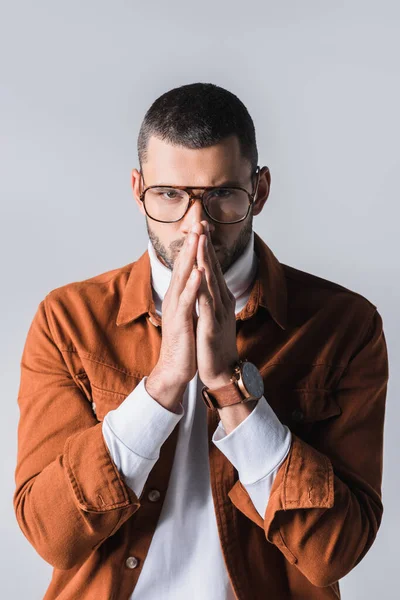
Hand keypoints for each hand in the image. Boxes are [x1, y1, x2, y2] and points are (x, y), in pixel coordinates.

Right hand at [146, 226, 201, 407]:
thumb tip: (195, 279)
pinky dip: (192, 285)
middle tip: (198, 219)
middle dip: (192, 242)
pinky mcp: (180, 322)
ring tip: (197, 237)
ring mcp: (177, 309)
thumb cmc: (185, 340)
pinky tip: (198, 271)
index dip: (194, 244)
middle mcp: (176, 297)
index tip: (202, 225)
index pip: (187, 264)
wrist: (175, 368)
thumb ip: (190, 295)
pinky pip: (187, 301)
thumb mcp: (188, 312)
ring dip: (190, 257)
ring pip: (183, 278)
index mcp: (181, 294)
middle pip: (183, 264)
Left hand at [193, 221, 239, 388]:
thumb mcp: (214, 315)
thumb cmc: (215, 344)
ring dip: (206, 259)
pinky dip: (203, 287)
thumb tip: (209, 282)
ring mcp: (218, 312)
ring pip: (211, 281)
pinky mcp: (211, 325)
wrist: (222, 371)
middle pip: (214, 268)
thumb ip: (213, 298)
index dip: (207, 247)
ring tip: (201, 240)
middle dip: (207, 245)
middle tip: (202, 222)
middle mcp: (222, 301)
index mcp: (221, 298)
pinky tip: (199, 274)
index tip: (202, 227)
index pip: (213, 268)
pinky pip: (206, 303)